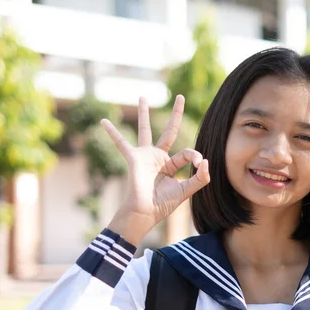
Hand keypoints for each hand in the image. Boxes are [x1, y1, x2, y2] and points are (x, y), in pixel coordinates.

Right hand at [102, 95, 209, 237]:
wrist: (145, 212)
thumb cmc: (163, 204)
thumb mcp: (186, 191)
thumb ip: (200, 178)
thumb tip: (206, 161)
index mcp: (172, 166)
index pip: (187, 153)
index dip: (195, 156)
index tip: (199, 163)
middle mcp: (159, 158)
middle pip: (169, 132)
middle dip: (176, 115)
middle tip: (181, 97)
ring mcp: (145, 157)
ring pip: (146, 130)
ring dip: (143, 114)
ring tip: (142, 97)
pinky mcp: (134, 158)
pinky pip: (121, 143)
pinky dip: (112, 133)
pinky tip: (103, 121)